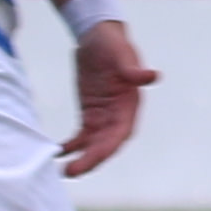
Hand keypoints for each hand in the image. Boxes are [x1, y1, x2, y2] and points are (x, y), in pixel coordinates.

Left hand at [57, 20, 158, 177]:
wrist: (98, 37)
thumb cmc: (112, 44)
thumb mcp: (121, 54)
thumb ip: (132, 69)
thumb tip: (152, 76)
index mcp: (129, 104)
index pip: (120, 132)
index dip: (107, 147)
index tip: (92, 157)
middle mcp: (119, 115)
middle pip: (106, 144)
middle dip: (91, 160)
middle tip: (71, 173)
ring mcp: (104, 117)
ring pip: (94, 145)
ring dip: (82, 159)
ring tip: (64, 172)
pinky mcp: (90, 115)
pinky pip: (82, 137)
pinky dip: (72, 146)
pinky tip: (58, 153)